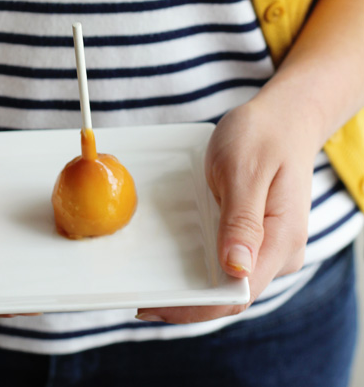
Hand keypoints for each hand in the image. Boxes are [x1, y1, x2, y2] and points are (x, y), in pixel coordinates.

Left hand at [137, 98, 318, 322]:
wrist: (283, 118)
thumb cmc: (263, 136)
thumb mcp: (245, 171)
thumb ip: (243, 220)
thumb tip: (235, 268)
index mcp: (282, 240)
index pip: (237, 294)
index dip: (195, 308)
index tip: (154, 306)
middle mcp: (280, 252)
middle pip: (231, 294)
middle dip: (187, 304)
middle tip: (142, 301)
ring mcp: (269, 246)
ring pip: (228, 282)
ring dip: (192, 290)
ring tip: (152, 290)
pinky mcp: (257, 237)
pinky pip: (228, 263)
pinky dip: (202, 270)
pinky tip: (176, 269)